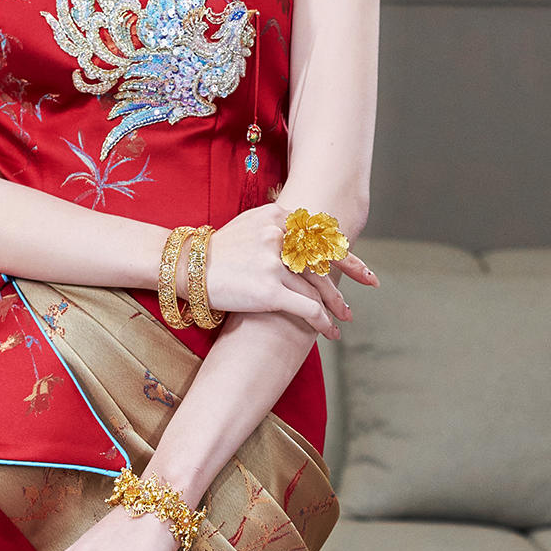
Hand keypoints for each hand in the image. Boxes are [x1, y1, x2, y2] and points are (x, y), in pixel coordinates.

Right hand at [202, 204, 379, 339]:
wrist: (187, 267)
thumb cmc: (217, 252)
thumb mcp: (250, 226)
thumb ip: (278, 229)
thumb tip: (304, 238)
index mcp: (279, 218)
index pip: (322, 238)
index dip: (347, 256)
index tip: (364, 272)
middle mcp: (280, 237)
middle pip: (323, 264)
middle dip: (345, 282)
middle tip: (359, 296)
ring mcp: (275, 264)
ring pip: (316, 289)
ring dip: (333, 308)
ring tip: (343, 320)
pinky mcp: (269, 290)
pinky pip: (307, 308)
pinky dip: (322, 322)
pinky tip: (329, 332)